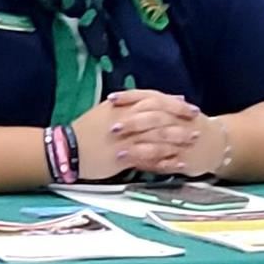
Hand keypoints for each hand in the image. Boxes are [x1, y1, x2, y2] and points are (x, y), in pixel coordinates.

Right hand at [70, 90, 204, 179]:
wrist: (65, 150)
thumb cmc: (86, 131)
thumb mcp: (106, 111)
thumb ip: (129, 105)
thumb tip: (151, 100)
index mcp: (121, 106)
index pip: (153, 100)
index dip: (173, 104)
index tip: (190, 108)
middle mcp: (125, 119)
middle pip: (159, 115)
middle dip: (180, 120)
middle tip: (198, 124)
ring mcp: (125, 138)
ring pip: (157, 135)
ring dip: (178, 138)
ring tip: (193, 141)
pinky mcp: (123, 156)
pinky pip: (149, 157)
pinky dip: (166, 159)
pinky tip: (179, 163)